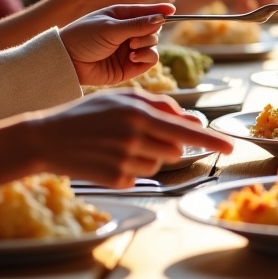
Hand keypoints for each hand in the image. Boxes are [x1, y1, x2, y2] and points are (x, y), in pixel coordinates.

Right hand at [0, 90, 233, 186]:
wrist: (46, 138)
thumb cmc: (87, 114)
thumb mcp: (122, 98)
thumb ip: (159, 105)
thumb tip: (190, 117)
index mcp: (139, 114)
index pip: (186, 130)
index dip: (212, 140)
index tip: (231, 147)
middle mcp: (135, 138)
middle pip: (175, 150)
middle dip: (167, 144)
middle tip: (141, 136)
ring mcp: (125, 161)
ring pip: (158, 164)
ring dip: (147, 156)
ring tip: (118, 144)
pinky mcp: (116, 180)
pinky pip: (139, 177)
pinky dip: (129, 169)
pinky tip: (108, 158)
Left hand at [59, 3, 173, 86]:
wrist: (67, 61)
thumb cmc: (83, 37)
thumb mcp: (111, 27)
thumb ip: (137, 24)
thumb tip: (161, 18)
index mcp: (121, 16)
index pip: (146, 11)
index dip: (160, 10)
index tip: (173, 10)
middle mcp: (127, 32)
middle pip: (153, 29)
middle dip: (149, 32)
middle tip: (134, 37)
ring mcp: (129, 49)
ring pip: (153, 44)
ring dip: (147, 45)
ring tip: (131, 48)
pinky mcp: (130, 66)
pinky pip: (150, 60)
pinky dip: (146, 57)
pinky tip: (133, 57)